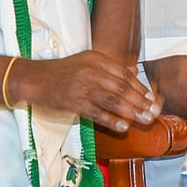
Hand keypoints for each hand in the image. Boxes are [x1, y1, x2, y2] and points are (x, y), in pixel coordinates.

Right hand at [9, 50, 161, 131]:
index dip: (140, 87)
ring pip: (113, 100)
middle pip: (122, 87)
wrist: (33, 78)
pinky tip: (124, 126)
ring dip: (132, 111)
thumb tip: (134, 71)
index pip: (124, 74)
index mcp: (96, 59)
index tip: (151, 98)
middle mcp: (92, 71)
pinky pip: (97, 112)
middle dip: (140, 101)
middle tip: (153, 111)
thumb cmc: (61, 71)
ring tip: (145, 119)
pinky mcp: (74, 102)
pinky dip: (112, 120)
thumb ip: (110, 67)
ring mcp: (83, 87)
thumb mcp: (86, 62)